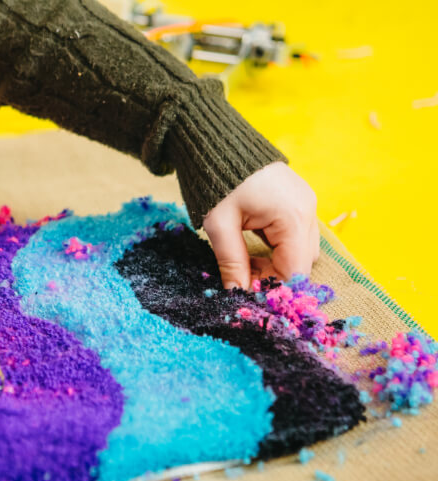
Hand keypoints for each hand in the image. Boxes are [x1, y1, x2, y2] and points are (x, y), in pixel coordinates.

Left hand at [202, 162, 319, 288]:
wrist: (217, 141)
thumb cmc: (217, 180)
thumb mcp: (220, 226)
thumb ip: (231, 263)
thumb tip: (236, 295)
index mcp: (293, 216)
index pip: (294, 271)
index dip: (272, 288)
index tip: (247, 295)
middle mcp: (308, 210)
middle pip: (301, 263)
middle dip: (273, 276)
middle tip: (240, 278)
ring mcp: (306, 203)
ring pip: (300, 251)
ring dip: (275, 263)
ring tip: (244, 262)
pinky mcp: (298, 200)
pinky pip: (295, 235)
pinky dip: (277, 248)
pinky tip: (252, 247)